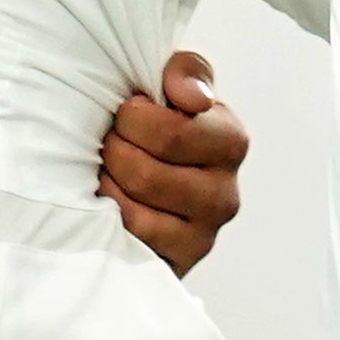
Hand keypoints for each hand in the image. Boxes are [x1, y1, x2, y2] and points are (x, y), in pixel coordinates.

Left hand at [103, 49, 244, 274]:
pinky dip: (111, 219)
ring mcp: (202, 238)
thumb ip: (187, 73)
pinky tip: (109, 201)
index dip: (133, 120)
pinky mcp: (176, 266)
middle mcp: (225, 195)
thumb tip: (192, 98)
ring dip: (109, 184)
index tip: (127, 112)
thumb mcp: (175, 86)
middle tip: (111, 142)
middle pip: (146, 174)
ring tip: (109, 169)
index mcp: (230, 142)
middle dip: (115, 151)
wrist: (149, 180)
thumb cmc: (161, 125)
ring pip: (136, 212)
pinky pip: (131, 244)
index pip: (172, 134)